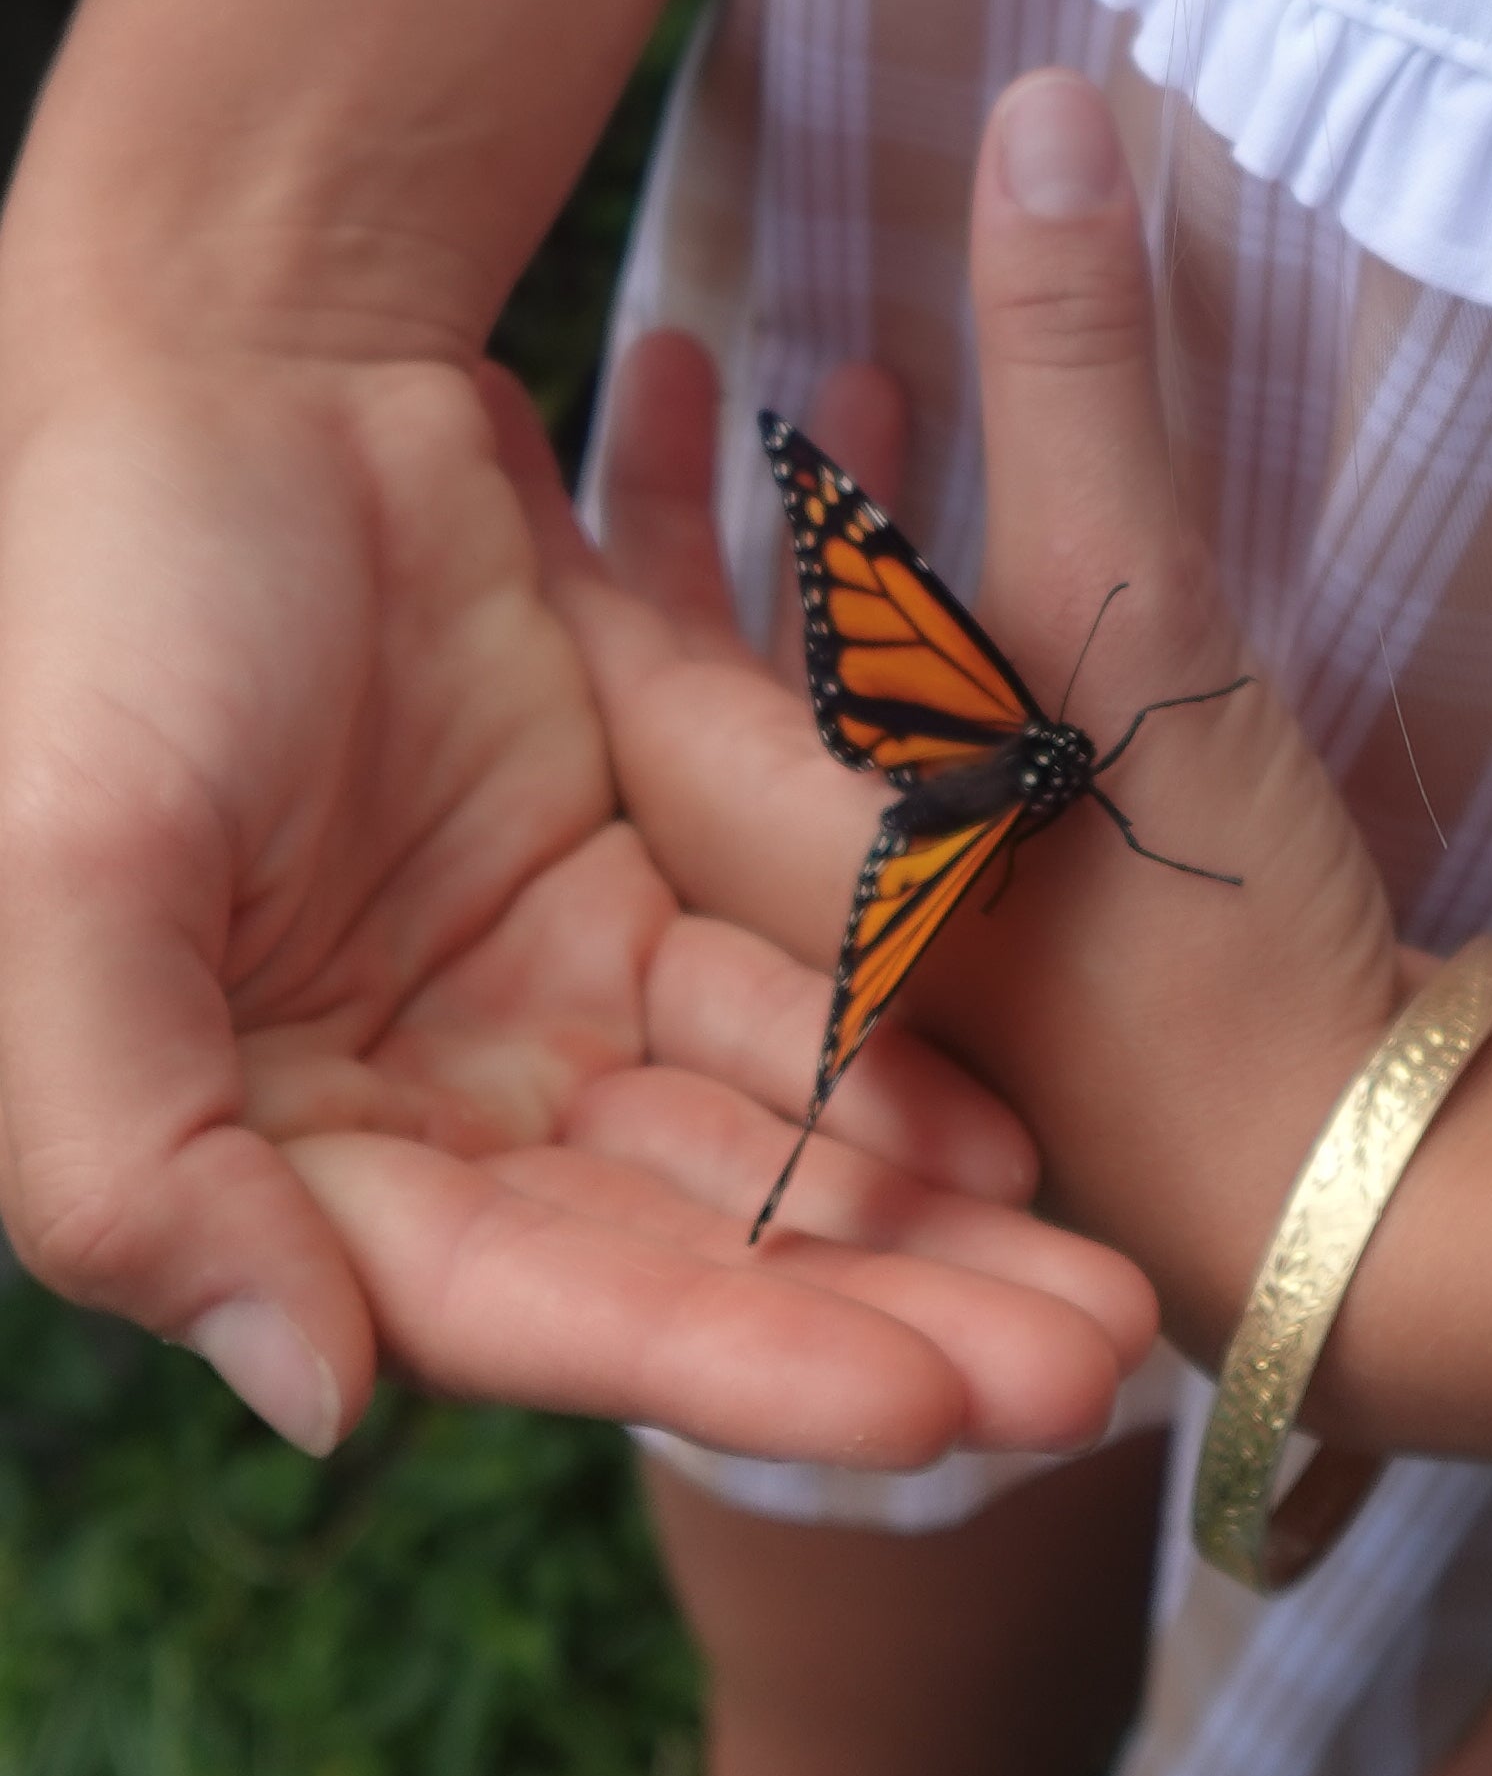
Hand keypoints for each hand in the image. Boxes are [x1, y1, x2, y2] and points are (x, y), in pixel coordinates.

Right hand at [0, 337, 1151, 1462]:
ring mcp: (528, 996)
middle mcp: (412, 1109)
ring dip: (923, 1226)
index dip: (729, 1364)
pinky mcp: (621, 874)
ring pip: (756, 1147)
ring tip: (1104, 1297)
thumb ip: (133, 1153)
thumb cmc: (109, 608)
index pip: (533, 1304)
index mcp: (267, 1150)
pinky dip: (892, 1057)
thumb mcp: (65, 877)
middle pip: (681, 1258)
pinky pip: (778, 989)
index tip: (926, 1408)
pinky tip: (1022, 1127)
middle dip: (882, 1331)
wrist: (240, 368)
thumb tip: (324, 1393)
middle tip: (1088, 1380)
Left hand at [554, 73, 1410, 1364]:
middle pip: (676, 674)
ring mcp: (887, 942)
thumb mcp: (1130, 617)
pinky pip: (887, 769)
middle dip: (679, 506)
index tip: (490, 357)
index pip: (590, 626)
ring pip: (795, 717)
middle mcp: (781, 895)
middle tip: (673, 340)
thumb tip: (1048, 101)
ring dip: (813, 564)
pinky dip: (904, 641)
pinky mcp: (987, 970)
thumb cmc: (1196, 926)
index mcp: (748, 824)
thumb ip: (1077, 365)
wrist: (1364, 1193)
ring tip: (860, 387)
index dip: (542, 481)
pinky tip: (970, 555)